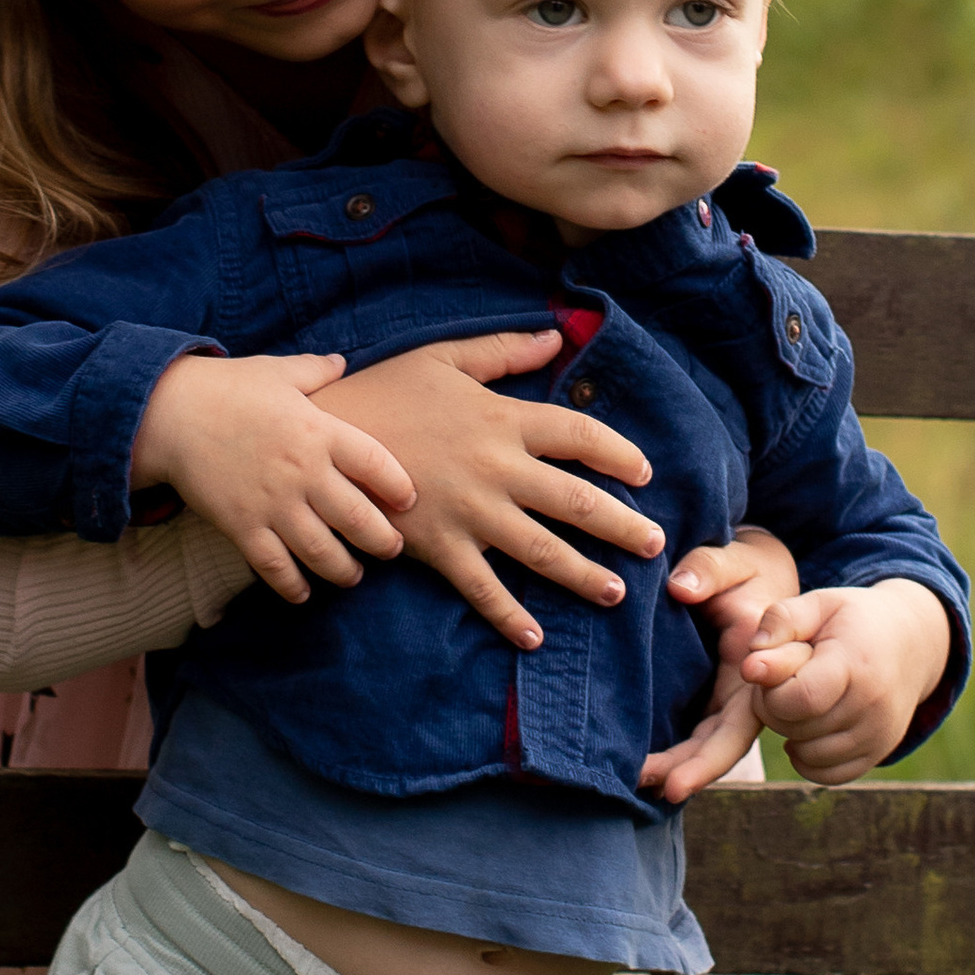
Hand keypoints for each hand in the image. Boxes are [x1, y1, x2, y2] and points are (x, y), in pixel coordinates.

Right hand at [131, 352, 416, 605]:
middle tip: (392, 549)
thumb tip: (342, 362)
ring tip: (352, 575)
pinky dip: (292, 586)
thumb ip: (316, 370)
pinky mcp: (242, 527)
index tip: (409, 500)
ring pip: (323, 552)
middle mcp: (302, 471)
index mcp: (318, 430)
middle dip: (384, 542)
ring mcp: (272, 503)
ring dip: (345, 571)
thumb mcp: (277, 371)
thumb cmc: (227, 388)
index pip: (376, 464)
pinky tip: (303, 593)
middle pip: (359, 519)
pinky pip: (275, 568)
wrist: (167, 413)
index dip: (399, 487)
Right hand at [311, 332, 663, 652]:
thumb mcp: (442, 359)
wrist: (319, 441)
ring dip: (585, 575)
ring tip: (617, 592)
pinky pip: (482, 588)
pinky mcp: (439, 547)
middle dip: (623, 525)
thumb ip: (502, 352)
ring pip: (543, 551)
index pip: (581, 436)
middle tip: (656, 543)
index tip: (644, 473)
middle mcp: (497, 469)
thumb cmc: (381, 392)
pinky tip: (535, 637)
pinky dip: (509, 616)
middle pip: (578, 501)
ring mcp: (470, 513)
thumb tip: (555, 337)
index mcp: (503, 419)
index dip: (619, 455)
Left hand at [641, 529, 801, 800]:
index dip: (709, 758)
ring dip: (676, 765)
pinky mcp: (710, 693)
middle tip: (649, 787)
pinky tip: (639, 764)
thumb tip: (681, 587)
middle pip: (722, 743)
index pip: (737, 724)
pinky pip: (694, 728)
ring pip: (707, 741)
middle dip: (689, 771)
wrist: (758, 572)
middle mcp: (747, 691)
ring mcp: (729, 696)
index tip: (675, 781)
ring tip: (634, 782)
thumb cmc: (748, 566)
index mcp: (758, 667)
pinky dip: (673, 749)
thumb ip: (709, 569)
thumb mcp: (734, 560)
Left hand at [743, 579, 953, 785]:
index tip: (772, 668)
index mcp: (856, 664)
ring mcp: (880, 735)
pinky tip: (807, 727)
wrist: (911, 640)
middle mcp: (873, 706)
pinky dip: (807, 758)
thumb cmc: (851, 619)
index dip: (771, 689)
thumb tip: (751, 668)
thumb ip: (780, 623)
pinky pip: (826, 774)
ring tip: (801, 699)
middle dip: (775, 706)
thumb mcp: (818, 603)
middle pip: (795, 727)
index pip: (800, 699)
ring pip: (807, 755)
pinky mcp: (879, 753)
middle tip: (787, 679)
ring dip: (790, 731)